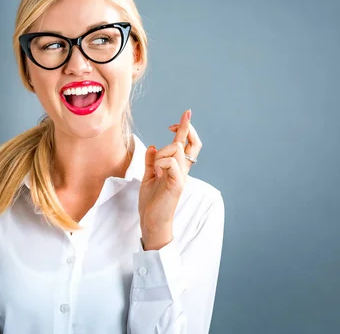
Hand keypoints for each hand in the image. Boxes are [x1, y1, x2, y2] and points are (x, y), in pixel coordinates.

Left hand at [138, 109, 202, 249]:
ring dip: (161, 154)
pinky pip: (171, 162)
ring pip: (174, 149)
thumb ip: (150, 163)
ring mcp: (181, 176)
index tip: (181, 117)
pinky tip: (157, 174)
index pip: (187, 145)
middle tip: (176, 120)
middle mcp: (182, 171)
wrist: (152, 222)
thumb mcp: (148, 178)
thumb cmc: (151, 202)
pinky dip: (160, 163)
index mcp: (176, 169)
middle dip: (184, 128)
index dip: (186, 129)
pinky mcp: (177, 183)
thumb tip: (151, 146)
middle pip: (191, 143)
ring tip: (156, 170)